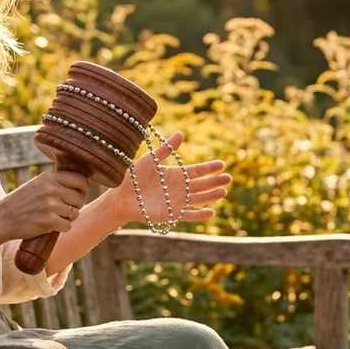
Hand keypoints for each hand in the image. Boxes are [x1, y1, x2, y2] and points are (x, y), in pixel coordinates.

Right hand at [0, 170, 89, 239]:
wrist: (2, 218)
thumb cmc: (21, 202)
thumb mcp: (37, 184)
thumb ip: (56, 182)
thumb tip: (82, 184)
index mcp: (50, 177)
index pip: (80, 180)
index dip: (83, 189)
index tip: (79, 195)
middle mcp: (52, 189)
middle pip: (80, 198)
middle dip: (75, 206)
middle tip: (64, 210)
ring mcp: (51, 205)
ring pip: (75, 213)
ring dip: (67, 218)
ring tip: (53, 217)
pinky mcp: (49, 221)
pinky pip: (68, 226)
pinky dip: (61, 228)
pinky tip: (50, 226)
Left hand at [109, 131, 230, 225]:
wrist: (121, 196)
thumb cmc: (134, 177)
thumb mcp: (151, 159)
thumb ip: (166, 149)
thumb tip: (181, 133)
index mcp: (176, 175)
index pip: (197, 171)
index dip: (209, 168)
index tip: (221, 164)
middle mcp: (180, 189)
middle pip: (202, 185)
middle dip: (215, 182)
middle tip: (228, 178)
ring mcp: (177, 202)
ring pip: (199, 199)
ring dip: (211, 196)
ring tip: (223, 192)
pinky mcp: (171, 215)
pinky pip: (188, 215)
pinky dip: (199, 215)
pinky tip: (211, 212)